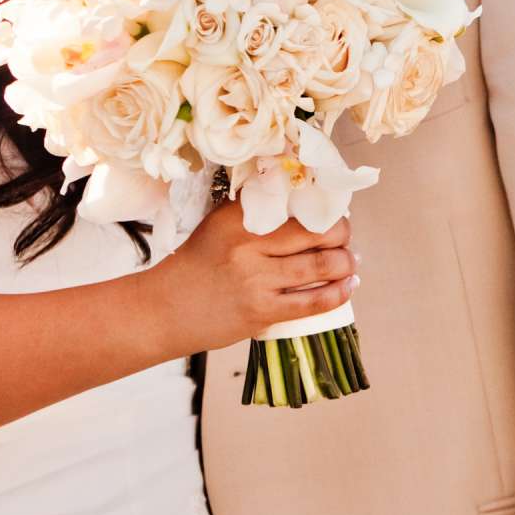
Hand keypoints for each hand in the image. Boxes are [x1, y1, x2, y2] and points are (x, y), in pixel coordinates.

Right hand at [151, 199, 355, 349]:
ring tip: (349, 262)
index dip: (324, 208)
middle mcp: (248, 246)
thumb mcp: (218, 226)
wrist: (165, 310)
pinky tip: (347, 286)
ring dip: (345, 263)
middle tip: (345, 237)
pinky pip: (312, 302)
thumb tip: (302, 203)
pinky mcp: (262, 311)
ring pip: (320, 267)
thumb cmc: (196, 265)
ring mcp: (256, 281)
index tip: (333, 211)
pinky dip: (337, 293)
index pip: (295, 206)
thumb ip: (254, 212)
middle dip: (342, 235)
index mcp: (238, 219)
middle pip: (316, 233)